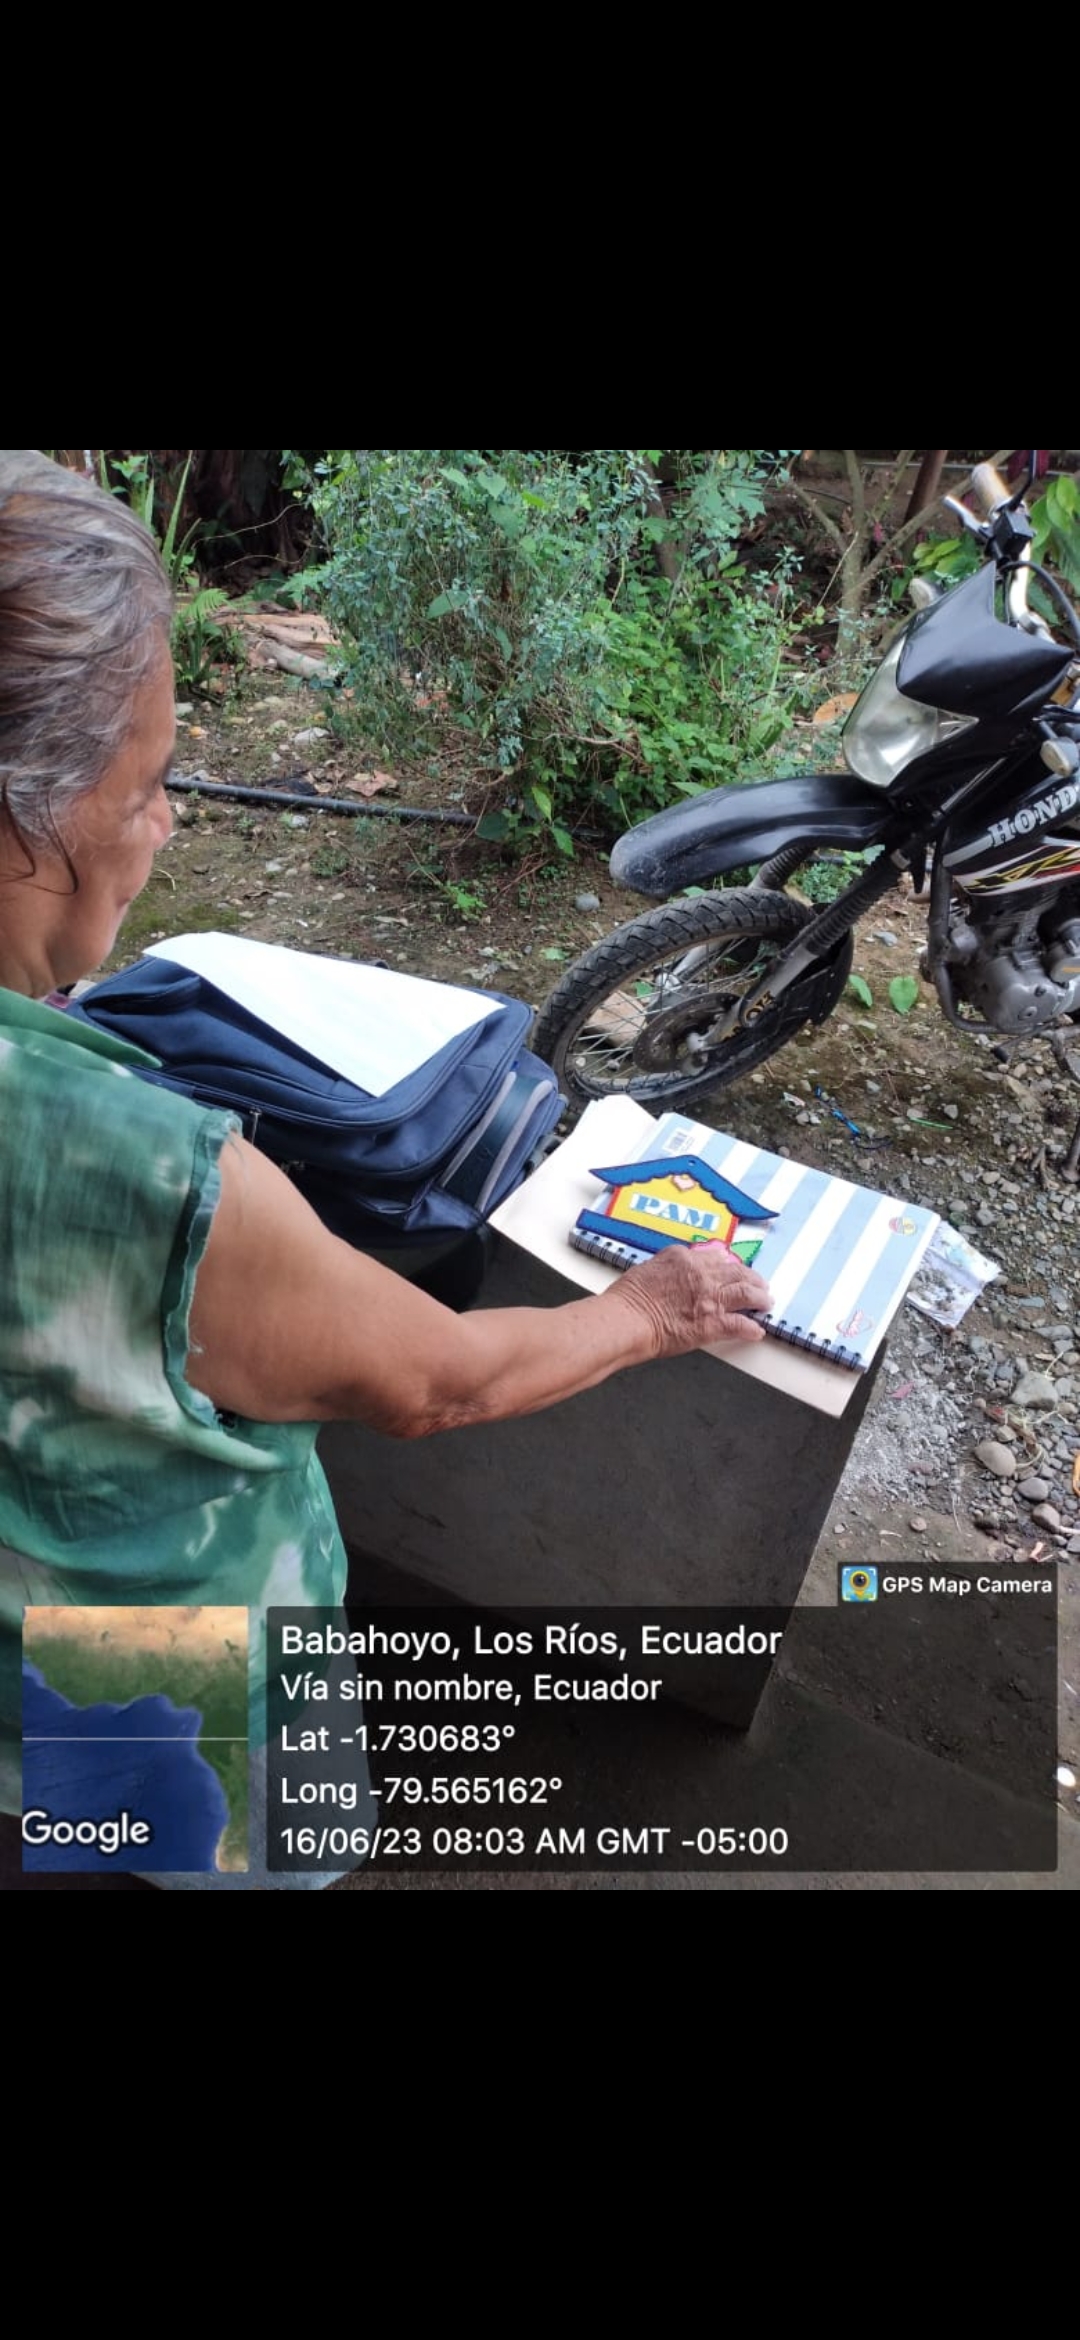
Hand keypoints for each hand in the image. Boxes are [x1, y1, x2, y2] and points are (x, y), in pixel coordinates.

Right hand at [612, 1241, 772, 1359]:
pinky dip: (751, 1329)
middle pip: (737, 1272)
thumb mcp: (648, 1268)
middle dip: (752, 1278)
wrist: (626, 1320)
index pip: (715, 1258)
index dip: (728, 1265)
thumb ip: (667, 1267)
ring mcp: (710, 1299)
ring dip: (759, 1298)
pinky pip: (740, 1325)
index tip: (733, 1269)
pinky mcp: (712, 1324)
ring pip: (746, 1293)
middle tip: (759, 1284)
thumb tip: (673, 1271)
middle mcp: (702, 1275)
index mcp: (684, 1259)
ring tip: (766, 1303)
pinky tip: (757, 1331)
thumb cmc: (628, 1299)